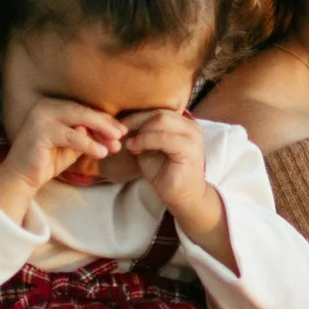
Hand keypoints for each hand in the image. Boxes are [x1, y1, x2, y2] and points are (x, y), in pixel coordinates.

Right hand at [0, 97, 126, 223]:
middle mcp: (46, 107)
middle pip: (83, 111)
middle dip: (105, 123)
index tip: (122, 130)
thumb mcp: (73, 145)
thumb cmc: (47, 160)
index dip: (104, 119)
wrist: (22, 177)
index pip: (84, 109)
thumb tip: (114, 132)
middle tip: (122, 134)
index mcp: (53, 106)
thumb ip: (88, 135)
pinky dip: (88, 144)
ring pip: (79, 119)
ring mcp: (41, 117)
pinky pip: (71, 136)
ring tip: (115, 144)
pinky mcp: (40, 132)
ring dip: (100, 132)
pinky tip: (102, 152)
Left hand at [119, 107, 228, 255]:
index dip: (136, 116)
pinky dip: (145, 140)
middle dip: (135, 121)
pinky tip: (134, 148)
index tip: (117, 126)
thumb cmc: (165, 173)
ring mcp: (192, 136)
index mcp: (183, 123)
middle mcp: (191, 126)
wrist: (182, 197)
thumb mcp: (149, 148)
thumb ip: (142, 134)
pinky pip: (163, 137)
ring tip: (128, 144)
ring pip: (161, 121)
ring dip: (140, 131)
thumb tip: (121, 123)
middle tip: (119, 133)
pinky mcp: (189, 149)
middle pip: (158, 113)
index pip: (157, 110)